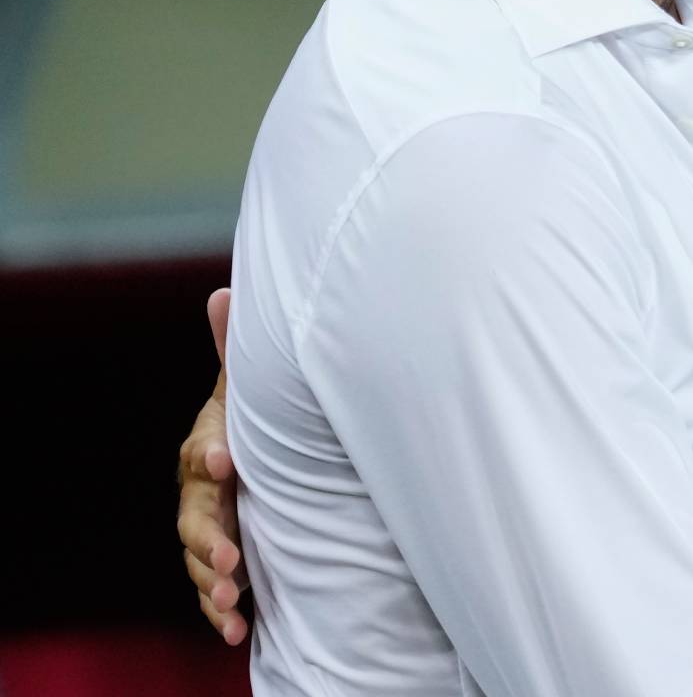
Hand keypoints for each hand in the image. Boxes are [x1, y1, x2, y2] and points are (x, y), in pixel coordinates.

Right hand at [177, 288, 248, 644]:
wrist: (269, 466)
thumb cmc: (258, 422)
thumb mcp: (250, 391)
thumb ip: (236, 353)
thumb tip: (223, 291)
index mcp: (210, 448)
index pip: (202, 452)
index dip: (212, 456)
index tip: (227, 462)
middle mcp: (202, 494)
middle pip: (194, 517)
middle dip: (210, 536)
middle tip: (232, 554)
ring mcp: (210, 530)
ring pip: (199, 559)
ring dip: (214, 581)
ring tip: (235, 598)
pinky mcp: (224, 564)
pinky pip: (214, 593)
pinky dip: (221, 613)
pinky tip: (238, 630)